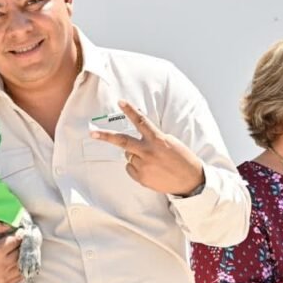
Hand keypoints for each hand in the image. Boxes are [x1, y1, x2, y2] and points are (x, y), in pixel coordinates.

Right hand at [0, 220, 22, 282]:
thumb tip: (10, 224)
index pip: (18, 240)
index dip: (20, 234)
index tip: (20, 231)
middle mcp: (4, 264)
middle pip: (22, 252)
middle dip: (23, 245)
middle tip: (22, 240)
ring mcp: (4, 277)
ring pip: (23, 265)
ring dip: (24, 257)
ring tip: (20, 251)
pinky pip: (20, 277)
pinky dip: (22, 269)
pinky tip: (18, 263)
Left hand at [90, 100, 204, 196]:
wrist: (190, 181)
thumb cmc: (181, 159)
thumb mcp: (169, 142)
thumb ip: (152, 138)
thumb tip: (136, 141)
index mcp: (157, 140)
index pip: (141, 121)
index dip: (130, 110)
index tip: (120, 102)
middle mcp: (148, 152)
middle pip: (122, 141)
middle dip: (106, 136)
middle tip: (93, 133)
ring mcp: (143, 166)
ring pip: (128, 156)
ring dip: (135, 155)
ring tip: (151, 160)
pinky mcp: (142, 178)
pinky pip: (130, 169)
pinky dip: (136, 167)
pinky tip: (150, 170)